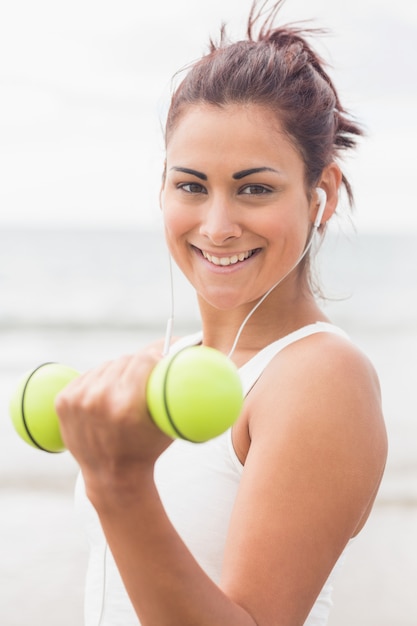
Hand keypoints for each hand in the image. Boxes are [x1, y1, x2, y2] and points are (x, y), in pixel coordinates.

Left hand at [55, 342, 171, 499]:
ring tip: (126, 388)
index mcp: (127, 406)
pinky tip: (106, 393)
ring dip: (118, 372)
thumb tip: (191, 349)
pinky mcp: (64, 401)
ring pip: (106, 366)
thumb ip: (174, 388)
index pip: (142, 359)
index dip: (155, 359)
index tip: (159, 364)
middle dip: (137, 366)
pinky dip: (98, 380)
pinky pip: (88, 375)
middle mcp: (99, 400)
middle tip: (145, 377)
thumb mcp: (169, 422)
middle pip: (124, 360)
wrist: (112, 476)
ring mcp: (78, 401)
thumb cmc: (148, 447)